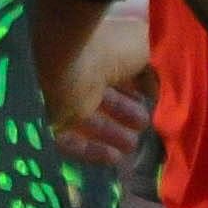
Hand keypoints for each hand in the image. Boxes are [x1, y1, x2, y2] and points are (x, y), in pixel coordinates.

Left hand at [49, 7, 155, 171]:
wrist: (66, 56)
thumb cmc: (109, 48)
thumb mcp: (146, 51)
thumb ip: (154, 72)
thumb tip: (156, 92)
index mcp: (102, 54)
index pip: (120, 77)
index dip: (136, 91)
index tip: (154, 104)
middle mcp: (83, 75)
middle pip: (106, 101)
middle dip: (127, 115)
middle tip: (144, 126)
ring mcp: (65, 99)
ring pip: (90, 122)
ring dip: (113, 136)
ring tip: (132, 146)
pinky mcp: (51, 120)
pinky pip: (71, 141)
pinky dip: (92, 151)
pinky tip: (114, 158)